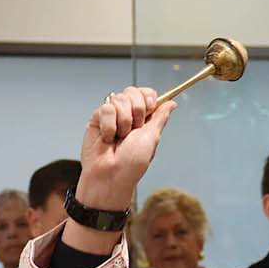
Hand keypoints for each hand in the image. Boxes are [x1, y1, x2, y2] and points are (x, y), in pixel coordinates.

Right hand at [74, 87, 176, 211]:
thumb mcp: (152, 138)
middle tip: (133, 131)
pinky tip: (107, 138)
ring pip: (119, 99)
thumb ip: (160, 117)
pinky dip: (109, 125)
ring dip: (123, 121)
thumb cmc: (132, 164)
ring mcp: (111, 116)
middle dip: (136, 111)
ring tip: (118, 138)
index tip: (150, 108)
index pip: (146, 93)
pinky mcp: (96, 119)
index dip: (148, 97)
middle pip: (132, 91)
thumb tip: (172, 103)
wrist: (111, 176)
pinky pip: (106, 108)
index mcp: (143, 119)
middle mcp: (127, 115)